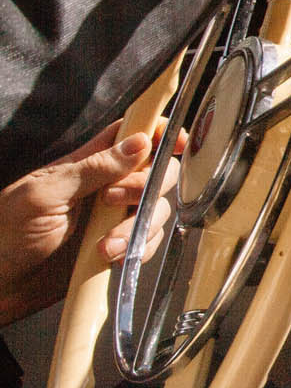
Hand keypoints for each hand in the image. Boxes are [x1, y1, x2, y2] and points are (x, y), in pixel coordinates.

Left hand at [0, 122, 178, 326]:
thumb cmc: (4, 234)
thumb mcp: (43, 194)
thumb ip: (92, 167)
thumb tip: (139, 143)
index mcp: (85, 163)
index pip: (131, 134)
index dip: (158, 131)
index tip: (175, 141)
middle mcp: (105, 187)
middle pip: (156, 171)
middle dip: (146, 186)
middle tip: (112, 200)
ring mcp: (112, 219)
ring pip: (157, 209)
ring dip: (137, 226)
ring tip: (105, 243)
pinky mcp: (116, 247)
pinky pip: (148, 241)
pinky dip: (137, 249)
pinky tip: (109, 256)